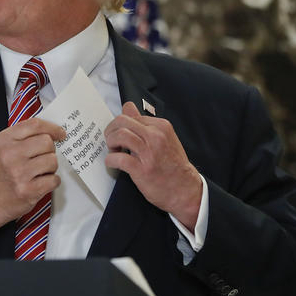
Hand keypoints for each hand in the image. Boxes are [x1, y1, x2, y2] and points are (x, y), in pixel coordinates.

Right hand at [0, 118, 64, 243]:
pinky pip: (54, 179)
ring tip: (40, 171)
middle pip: (47, 142)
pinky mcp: (28, 190)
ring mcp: (19, 173)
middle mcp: (10, 155)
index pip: (35, 125)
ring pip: (53, 160)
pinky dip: (52, 181)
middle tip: (43, 157)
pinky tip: (41, 182)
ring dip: (51, 167)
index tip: (60, 133)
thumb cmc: (3, 172)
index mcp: (5, 140)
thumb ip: (26, 136)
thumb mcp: (6, 147)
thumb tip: (55, 131)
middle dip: (50, 150)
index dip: (52, 128)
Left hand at [104, 102, 201, 230]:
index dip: (119, 125)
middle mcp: (155, 137)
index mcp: (161, 126)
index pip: (130, 116)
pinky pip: (119, 158)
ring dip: (110, 143)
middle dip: (111, 131)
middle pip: (122, 122)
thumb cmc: (173, 165)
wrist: (185, 189)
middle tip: (111, 141)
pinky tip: (112, 163)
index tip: (118, 134)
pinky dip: (110, 160)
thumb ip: (144, 122)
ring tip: (113, 151)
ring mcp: (149, 153)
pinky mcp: (142, 169)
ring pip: (120, 136)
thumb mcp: (163, 138)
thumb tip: (128, 106)